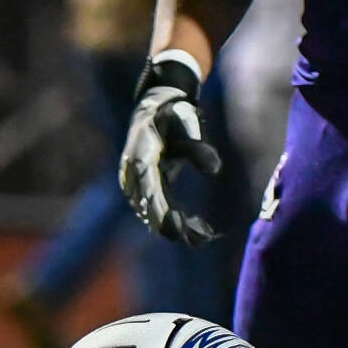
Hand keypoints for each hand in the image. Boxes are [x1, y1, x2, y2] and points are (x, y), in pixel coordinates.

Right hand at [119, 55, 220, 246]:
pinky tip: (198, 229)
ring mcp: (136, 182)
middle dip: (170, 224)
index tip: (174, 228)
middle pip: (148, 205)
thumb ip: (198, 147)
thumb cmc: (173, 114)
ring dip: (177, 225)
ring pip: (153, 211)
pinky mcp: (146, 188)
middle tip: (194, 240)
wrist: (156, 107)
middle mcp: (132, 173)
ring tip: (204, 236)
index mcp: (140, 156)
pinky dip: (176, 219)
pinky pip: (158, 207)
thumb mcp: (187, 122)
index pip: (148, 188)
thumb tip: (215, 170)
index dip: (160, 210)